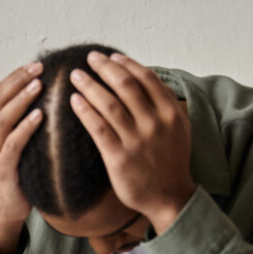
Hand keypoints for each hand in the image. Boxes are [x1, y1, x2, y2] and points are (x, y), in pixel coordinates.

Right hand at [0, 62, 44, 253]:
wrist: (6, 210)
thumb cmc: (18, 173)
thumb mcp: (20, 143)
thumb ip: (26, 122)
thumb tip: (51, 98)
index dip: (15, 77)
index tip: (36, 64)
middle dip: (18, 81)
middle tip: (39, 67)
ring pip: (3, 118)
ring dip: (21, 99)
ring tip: (38, 85)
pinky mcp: (2, 168)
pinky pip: (13, 143)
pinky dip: (25, 128)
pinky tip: (39, 116)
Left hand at [69, 52, 195, 233]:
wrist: (170, 197)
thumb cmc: (171, 161)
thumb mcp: (178, 128)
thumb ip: (165, 103)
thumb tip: (144, 77)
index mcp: (170, 112)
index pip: (146, 78)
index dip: (126, 63)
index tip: (111, 55)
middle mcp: (155, 123)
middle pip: (125, 85)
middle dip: (105, 67)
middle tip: (90, 58)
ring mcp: (136, 140)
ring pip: (109, 104)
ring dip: (90, 85)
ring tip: (76, 75)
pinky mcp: (119, 158)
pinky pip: (98, 128)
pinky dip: (85, 111)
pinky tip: (73, 101)